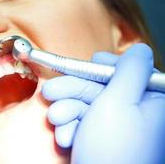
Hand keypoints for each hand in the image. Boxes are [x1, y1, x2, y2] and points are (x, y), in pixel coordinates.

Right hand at [42, 44, 164, 163]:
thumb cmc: (113, 152)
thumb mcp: (119, 102)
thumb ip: (130, 70)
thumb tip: (139, 50)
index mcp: (151, 102)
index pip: (131, 71)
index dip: (106, 67)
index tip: (87, 65)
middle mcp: (136, 114)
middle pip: (102, 88)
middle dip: (73, 91)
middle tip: (51, 92)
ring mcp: (116, 127)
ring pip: (88, 105)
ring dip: (67, 111)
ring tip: (58, 122)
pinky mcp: (99, 138)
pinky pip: (83, 123)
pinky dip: (71, 128)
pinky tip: (66, 138)